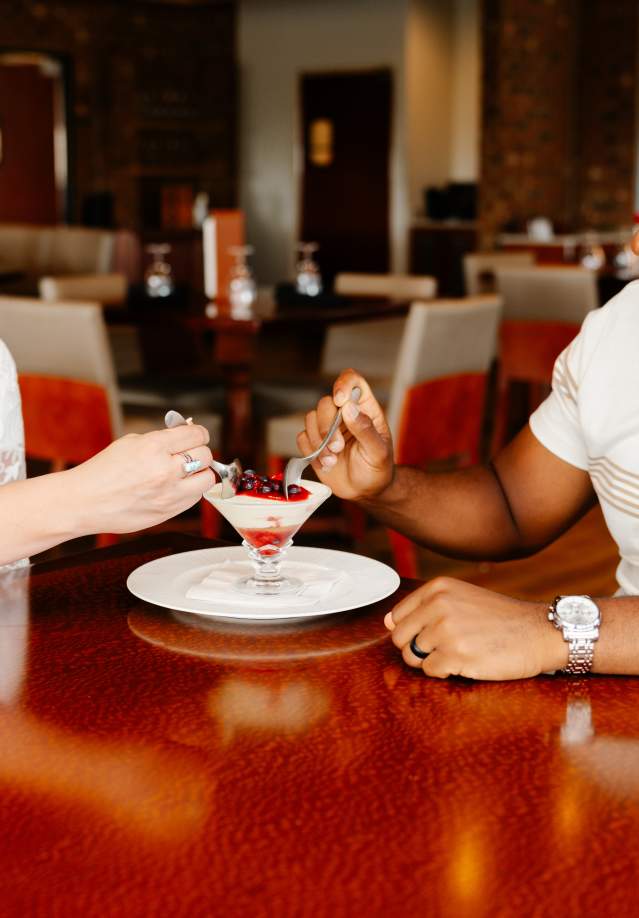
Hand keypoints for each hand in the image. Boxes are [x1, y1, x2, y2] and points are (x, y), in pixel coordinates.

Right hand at [66, 425, 214, 534]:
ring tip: (186, 472)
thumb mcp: (130, 443)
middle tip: (189, 453)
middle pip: (206, 455)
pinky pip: (195, 497)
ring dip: (200, 473)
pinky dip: (191, 490)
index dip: (199, 433)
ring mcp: (169, 493)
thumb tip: (185, 433)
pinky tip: (177, 487)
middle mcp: (165, 470)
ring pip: (207, 478)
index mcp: (154, 447)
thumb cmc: (103, 472)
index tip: (197, 436)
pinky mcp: (169, 511)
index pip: (197, 434)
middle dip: (198, 451)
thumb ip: (160, 438)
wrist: (84, 502)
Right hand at [296, 368, 393, 500]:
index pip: (353, 382)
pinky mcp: (314, 442)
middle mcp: (344, 414)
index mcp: (365, 409)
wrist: (365, 491)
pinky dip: (311, 452)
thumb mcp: (379, 452)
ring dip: (318, 442)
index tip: (340, 401)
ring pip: (310, 418)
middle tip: (337, 448)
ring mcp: (328, 427)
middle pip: (325, 402)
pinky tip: (325, 464)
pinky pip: (302, 437)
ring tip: (332, 460)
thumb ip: (365, 429)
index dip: (343, 384)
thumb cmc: (378, 469)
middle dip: (327, 426)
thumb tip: (348, 408)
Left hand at [384, 577, 566, 679]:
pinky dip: (444, 673)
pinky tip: (466, 662)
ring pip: (413, 657)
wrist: (539, 632)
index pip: (396, 616)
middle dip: (415, 650)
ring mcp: (447, 630)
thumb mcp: (463, 597)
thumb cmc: (501, 618)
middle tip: (443, 650)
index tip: (432, 635)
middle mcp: (439, 605)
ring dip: (433, 662)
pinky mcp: (456, 655)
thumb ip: (426, 607)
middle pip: (399, 638)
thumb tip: (387, 622)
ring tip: (459, 653)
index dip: (411, 632)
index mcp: (438, 588)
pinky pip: (430, 671)